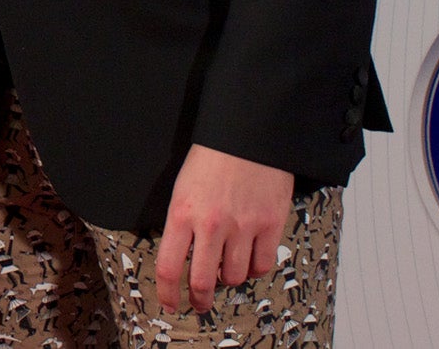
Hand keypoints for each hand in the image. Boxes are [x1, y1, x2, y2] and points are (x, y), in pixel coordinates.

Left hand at [155, 144, 293, 313]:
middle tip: (199, 303)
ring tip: (225, 269)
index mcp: (182, 213)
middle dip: (199, 299)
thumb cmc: (211, 158)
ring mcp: (243, 226)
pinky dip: (254, 269)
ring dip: (228, 279)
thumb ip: (181, 223)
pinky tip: (248, 261)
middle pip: (203, 281)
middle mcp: (211, 224)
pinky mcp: (270, 225)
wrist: (245, 135)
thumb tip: (182, 256)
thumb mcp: (182, 188)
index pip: (169, 266)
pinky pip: (262, 264)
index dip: (168, 292)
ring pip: (234, 276)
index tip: (171, 303)